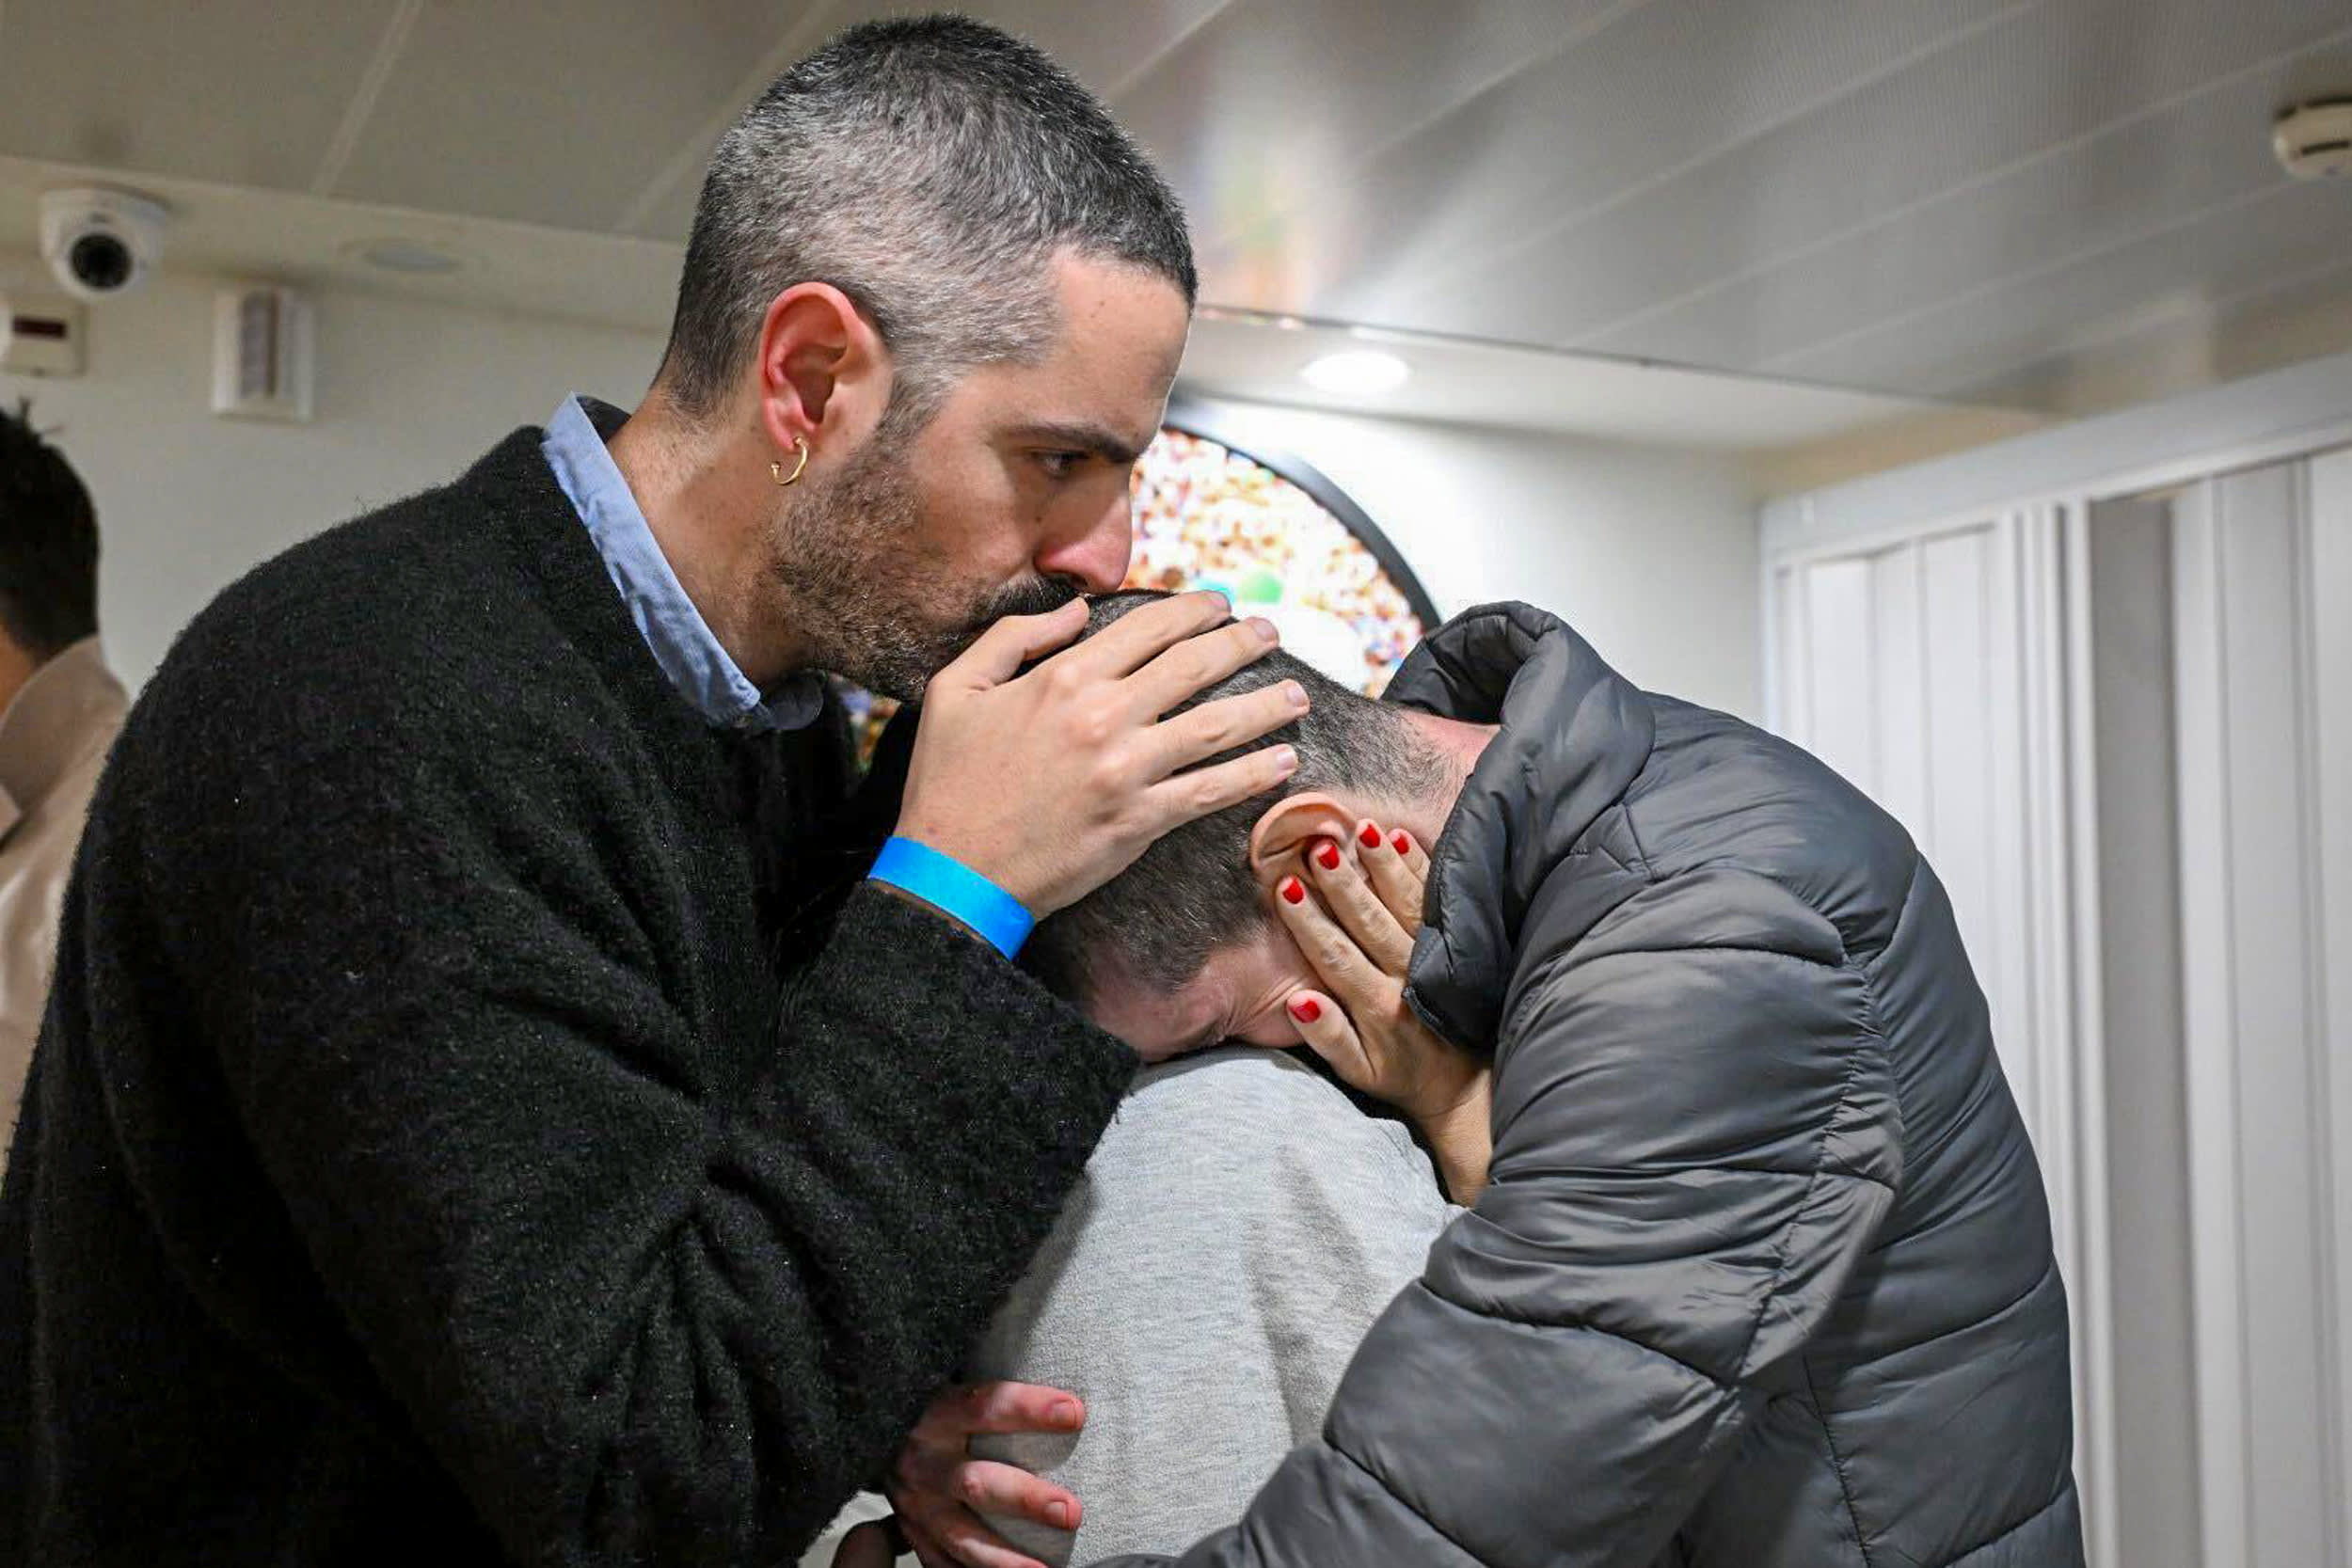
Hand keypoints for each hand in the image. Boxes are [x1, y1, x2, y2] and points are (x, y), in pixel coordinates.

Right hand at [882, 1380, 1086, 1567]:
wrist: (871, 1431)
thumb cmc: (936, 1407)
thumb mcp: (954, 1386)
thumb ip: (997, 1391)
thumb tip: (1064, 1389)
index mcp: (937, 1414)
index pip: (986, 1405)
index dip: (1030, 1408)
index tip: (1075, 1411)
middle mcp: (924, 1461)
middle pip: (977, 1482)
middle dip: (1025, 1500)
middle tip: (1071, 1512)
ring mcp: (916, 1505)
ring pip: (962, 1536)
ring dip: (1005, 1557)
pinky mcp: (912, 1534)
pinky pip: (940, 1563)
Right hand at [896, 592, 1304, 915]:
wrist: (952, 870)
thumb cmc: (947, 781)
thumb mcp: (956, 688)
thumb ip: (1015, 637)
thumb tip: (1077, 610)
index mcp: (1063, 677)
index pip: (1147, 628)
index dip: (1193, 611)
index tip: (1220, 604)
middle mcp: (1103, 716)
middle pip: (1193, 666)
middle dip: (1241, 644)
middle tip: (1270, 633)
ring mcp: (1126, 770)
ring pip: (1215, 725)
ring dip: (1264, 705)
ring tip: (1297, 693)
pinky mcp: (1138, 820)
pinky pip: (1209, 791)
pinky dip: (1251, 774)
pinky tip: (1282, 761)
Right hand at [1274, 821, 1491, 1201]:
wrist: (1467, 1086)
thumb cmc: (1403, 1075)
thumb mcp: (1359, 1072)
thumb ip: (1328, 1037)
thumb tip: (1298, 1000)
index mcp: (1377, 1006)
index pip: (1335, 955)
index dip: (1309, 921)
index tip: (1286, 887)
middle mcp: (1408, 977)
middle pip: (1370, 921)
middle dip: (1342, 883)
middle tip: (1319, 847)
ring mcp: (1436, 957)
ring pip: (1407, 903)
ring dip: (1384, 866)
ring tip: (1362, 831)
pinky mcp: (1458, 944)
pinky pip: (1438, 899)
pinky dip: (1422, 868)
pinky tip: (1403, 840)